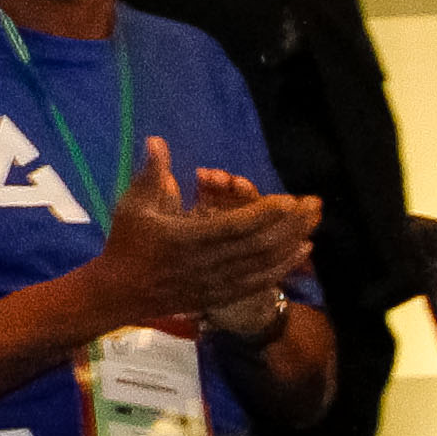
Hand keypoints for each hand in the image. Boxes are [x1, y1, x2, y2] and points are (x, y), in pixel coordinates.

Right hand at [89, 137, 319, 323]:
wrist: (121, 291)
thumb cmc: (128, 243)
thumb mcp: (133, 205)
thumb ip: (152, 174)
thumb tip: (158, 141)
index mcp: (187, 239)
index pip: (235, 227)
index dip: (265, 214)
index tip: (289, 199)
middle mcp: (208, 263)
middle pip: (259, 245)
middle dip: (290, 225)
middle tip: (314, 205)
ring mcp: (217, 282)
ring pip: (264, 264)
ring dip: (292, 243)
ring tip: (314, 223)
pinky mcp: (222, 294)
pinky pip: (260, 281)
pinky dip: (284, 266)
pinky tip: (301, 251)